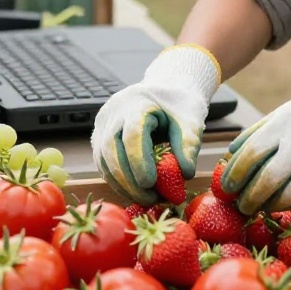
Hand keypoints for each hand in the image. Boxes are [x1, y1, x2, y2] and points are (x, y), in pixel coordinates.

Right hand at [91, 45, 220, 202]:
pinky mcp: (99, 137)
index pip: (132, 134)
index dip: (139, 162)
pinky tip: (135, 191)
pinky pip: (103, 163)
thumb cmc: (179, 106)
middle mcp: (113, 112)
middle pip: (112, 151)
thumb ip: (188, 145)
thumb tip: (185, 175)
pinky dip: (118, 180)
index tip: (152, 184)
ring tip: (146, 199)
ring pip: (103, 160)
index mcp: (137, 102)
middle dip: (129, 180)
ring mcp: (103, 124)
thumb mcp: (190, 121)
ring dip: (122, 185)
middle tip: (151, 199)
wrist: (166, 91)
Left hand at [220, 69, 290, 213]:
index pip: (252, 153)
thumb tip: (230, 155)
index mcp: (287, 121)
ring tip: (263, 206)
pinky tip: (288, 204)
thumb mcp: (289, 112)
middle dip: (249, 198)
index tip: (227, 186)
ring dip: (270, 206)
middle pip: (266, 180)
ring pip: (287, 197)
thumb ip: (260, 131)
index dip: (235, 174)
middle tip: (242, 206)